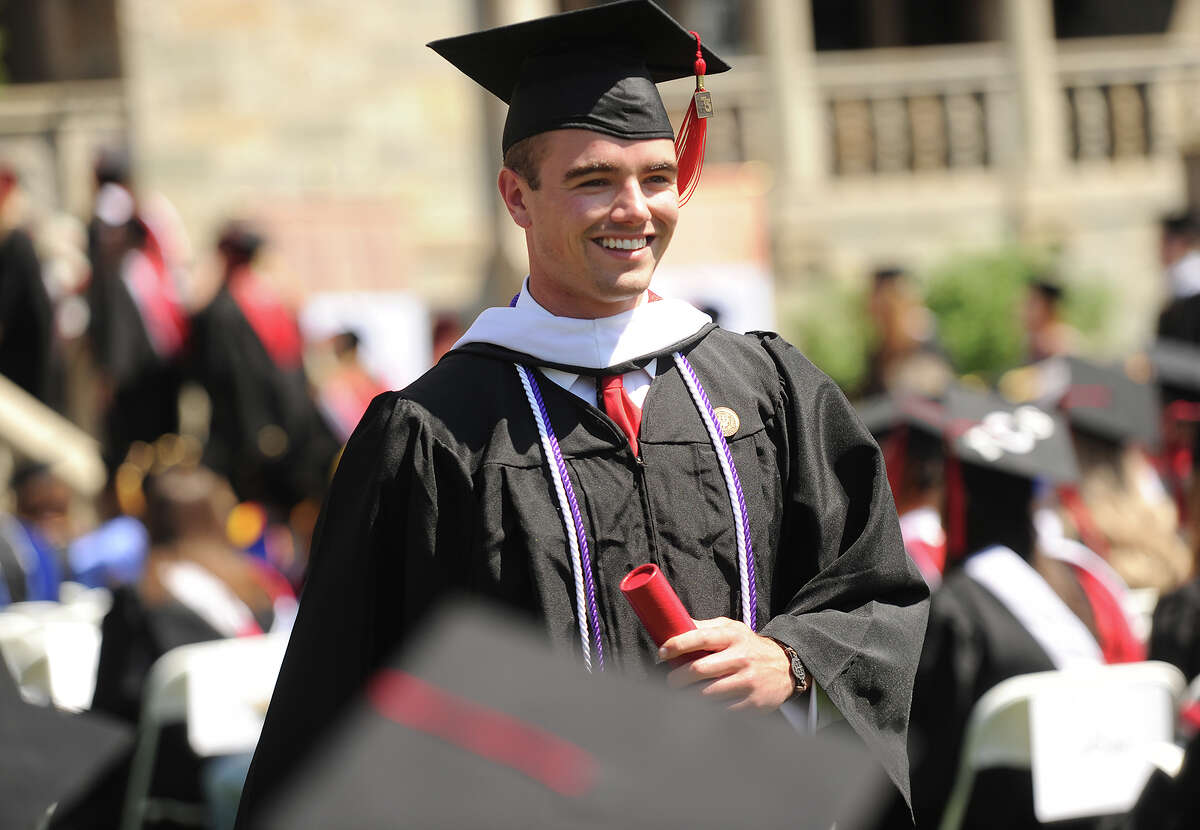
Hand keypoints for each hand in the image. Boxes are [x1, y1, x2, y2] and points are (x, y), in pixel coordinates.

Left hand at [658, 617, 794, 711]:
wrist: (786, 667)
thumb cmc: (749, 647)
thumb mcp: (732, 629)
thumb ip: (705, 628)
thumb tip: (674, 625)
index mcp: (733, 637)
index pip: (701, 638)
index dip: (678, 644)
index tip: (663, 652)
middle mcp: (741, 658)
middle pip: (698, 669)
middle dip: (677, 678)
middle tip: (670, 680)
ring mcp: (747, 682)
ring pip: (706, 694)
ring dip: (688, 696)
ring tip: (682, 694)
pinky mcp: (752, 704)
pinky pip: (720, 710)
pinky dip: (706, 709)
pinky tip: (701, 705)